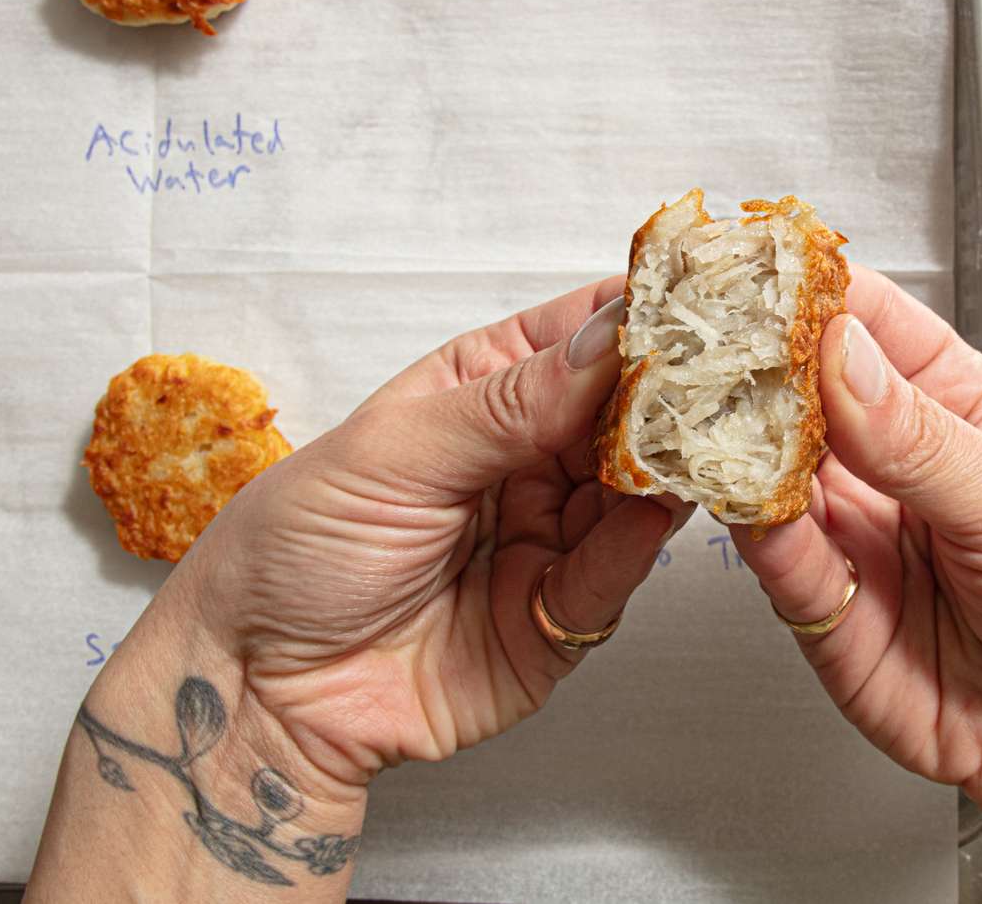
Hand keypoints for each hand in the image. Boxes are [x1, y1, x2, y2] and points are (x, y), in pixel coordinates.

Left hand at [183, 276, 687, 786]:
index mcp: (474, 394)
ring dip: (667, 467)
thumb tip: (611, 336)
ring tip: (705, 437)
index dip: (634, 317)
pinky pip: (610, 575)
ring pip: (631, 492)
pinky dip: (636, 545)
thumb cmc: (296, 545)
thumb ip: (509, 403)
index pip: (573, 339)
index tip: (696, 297)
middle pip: (619, 415)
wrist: (258, 685)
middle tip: (723, 372)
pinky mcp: (553, 619)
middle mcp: (518, 459)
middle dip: (669, 395)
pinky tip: (655, 512)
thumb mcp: (395, 452)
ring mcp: (540, 537)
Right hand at [732, 266, 981, 898]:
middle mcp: (885, 458)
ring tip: (708, 410)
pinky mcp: (815, 597)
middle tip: (709, 338)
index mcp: (951, 405)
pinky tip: (737, 493)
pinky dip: (744, 519)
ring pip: (767, 463)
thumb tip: (841, 355)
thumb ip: (921, 437)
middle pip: (798, 388)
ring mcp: (847, 524)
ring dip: (732, 436)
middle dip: (750, 360)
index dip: (810, 291)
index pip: (867, 323)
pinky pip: (768, 548)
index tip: (760, 268)